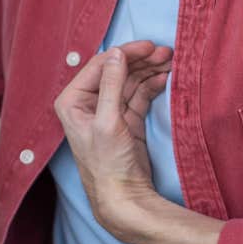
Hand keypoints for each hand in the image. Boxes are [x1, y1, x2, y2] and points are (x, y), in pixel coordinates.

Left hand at [53, 39, 172, 238]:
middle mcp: (87, 103)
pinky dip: (151, 85)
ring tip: (170, 61)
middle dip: (140, 60)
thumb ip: (112, 84)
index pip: (100, 65)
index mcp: (72, 100)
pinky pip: (138, 95)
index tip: (148, 46)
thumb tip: (117, 53)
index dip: (125, 53)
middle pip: (116, 70)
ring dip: (149, 70)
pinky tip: (164, 77)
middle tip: (165, 51)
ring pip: (130, 81)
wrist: (123, 197)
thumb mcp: (108, 121)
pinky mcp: (125, 120)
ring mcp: (108, 111)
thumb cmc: (107, 163)